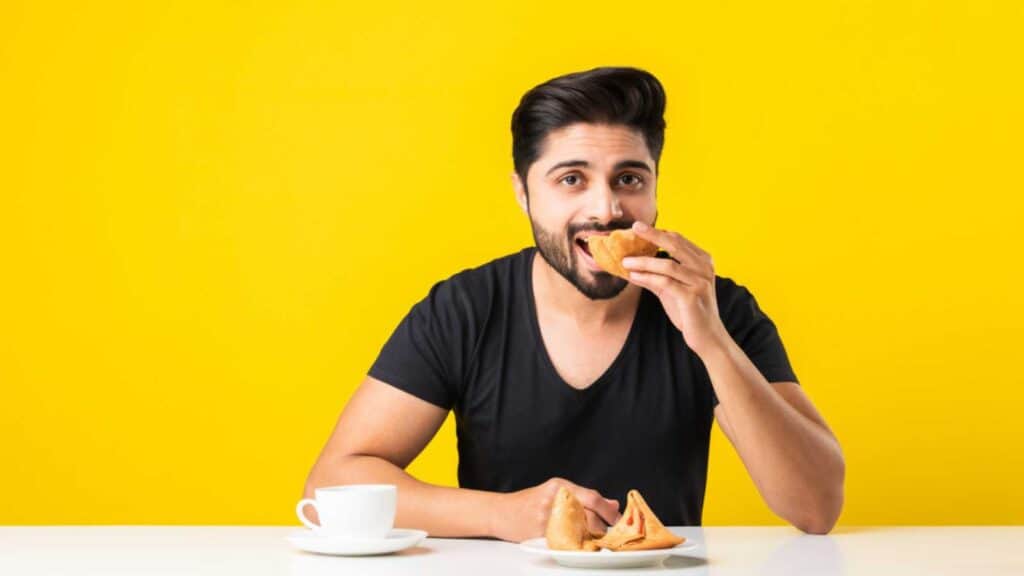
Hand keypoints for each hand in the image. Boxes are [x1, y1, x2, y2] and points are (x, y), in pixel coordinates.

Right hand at [490, 477, 620, 542]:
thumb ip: (584, 498)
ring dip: (589, 537)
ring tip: (592, 540)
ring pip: (578, 529)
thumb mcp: (556, 492)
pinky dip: (573, 544)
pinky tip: (575, 544)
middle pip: (588, 515)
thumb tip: (612, 504)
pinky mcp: (539, 532)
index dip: (609, 511)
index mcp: (560, 486)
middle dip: (602, 527)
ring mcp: (546, 516)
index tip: (619, 520)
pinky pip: (564, 540)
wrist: (500, 512)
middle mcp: (554, 498)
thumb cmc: (529, 503)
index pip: (593, 497)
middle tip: (608, 535)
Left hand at [622, 221, 728, 356]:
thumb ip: (655, 275)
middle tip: (634, 228)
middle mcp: (704, 268)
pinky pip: (665, 283)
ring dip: (644, 262)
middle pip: (675, 244)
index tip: (638, 227)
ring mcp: (700, 282)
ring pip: (668, 264)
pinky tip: (633, 276)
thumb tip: (630, 264)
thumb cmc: (689, 311)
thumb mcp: (671, 289)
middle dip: (653, 234)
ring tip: (625, 261)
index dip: (658, 232)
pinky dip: (647, 278)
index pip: (678, 240)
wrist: (708, 337)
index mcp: (703, 261)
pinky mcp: (692, 297)